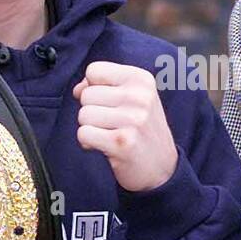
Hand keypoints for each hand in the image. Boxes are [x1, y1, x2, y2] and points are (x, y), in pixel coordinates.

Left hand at [73, 61, 177, 191]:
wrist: (163, 168)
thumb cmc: (142, 130)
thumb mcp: (133, 98)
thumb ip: (103, 85)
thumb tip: (77, 89)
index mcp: (141, 80)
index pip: (94, 70)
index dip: (92, 87)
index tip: (107, 102)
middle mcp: (140, 96)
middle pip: (86, 94)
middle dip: (92, 111)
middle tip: (112, 124)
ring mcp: (133, 119)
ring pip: (83, 115)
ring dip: (90, 128)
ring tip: (110, 134)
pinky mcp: (122, 142)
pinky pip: (83, 134)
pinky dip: (88, 143)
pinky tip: (105, 146)